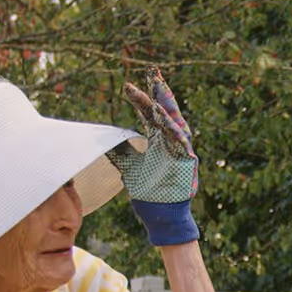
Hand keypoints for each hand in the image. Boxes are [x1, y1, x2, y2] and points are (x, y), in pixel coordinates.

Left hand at [107, 68, 199, 244]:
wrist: (162, 218)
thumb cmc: (149, 195)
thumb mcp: (129, 168)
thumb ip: (121, 151)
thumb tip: (104, 138)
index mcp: (159, 142)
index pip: (150, 115)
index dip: (141, 100)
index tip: (129, 85)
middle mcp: (172, 144)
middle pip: (166, 113)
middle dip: (160, 92)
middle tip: (152, 72)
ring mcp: (182, 153)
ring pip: (175, 124)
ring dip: (166, 107)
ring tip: (158, 89)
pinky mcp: (188, 165)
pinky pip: (182, 144)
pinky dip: (174, 131)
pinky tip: (165, 120)